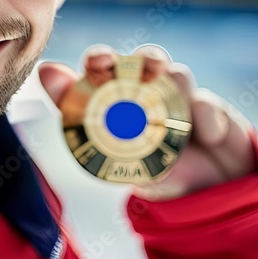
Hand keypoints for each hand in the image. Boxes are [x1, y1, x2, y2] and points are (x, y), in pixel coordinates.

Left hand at [38, 44, 256, 200]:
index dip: (98, 60)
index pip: (103, 71)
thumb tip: (46, 71)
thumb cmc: (153, 175)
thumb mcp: (118, 162)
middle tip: (149, 66)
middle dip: (145, 58)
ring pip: (178, 74)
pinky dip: (206, 119)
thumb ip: (79, 115)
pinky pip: (207, 105)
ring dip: (178, 85)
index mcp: (118, 103)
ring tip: (180, 118)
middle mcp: (149, 93)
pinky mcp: (211, 108)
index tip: (99, 61)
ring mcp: (181, 98)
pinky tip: (209, 138)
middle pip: (144, 60)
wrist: (209, 199)